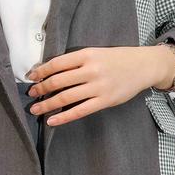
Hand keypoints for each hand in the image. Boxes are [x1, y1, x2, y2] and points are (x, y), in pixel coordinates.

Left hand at [26, 46, 174, 125]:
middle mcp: (91, 70)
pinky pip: (79, 111)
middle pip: (58, 81)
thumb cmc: (118, 59)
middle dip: (40, 89)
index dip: (40, 71)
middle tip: (31, 94)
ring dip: (47, 104)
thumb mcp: (97, 53)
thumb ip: (77, 62)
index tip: (31, 77)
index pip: (57, 63)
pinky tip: (52, 121)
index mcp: (87, 54)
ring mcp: (98, 86)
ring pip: (65, 98)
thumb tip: (50, 72)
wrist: (144, 66)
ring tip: (36, 109)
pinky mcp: (105, 100)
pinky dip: (63, 117)